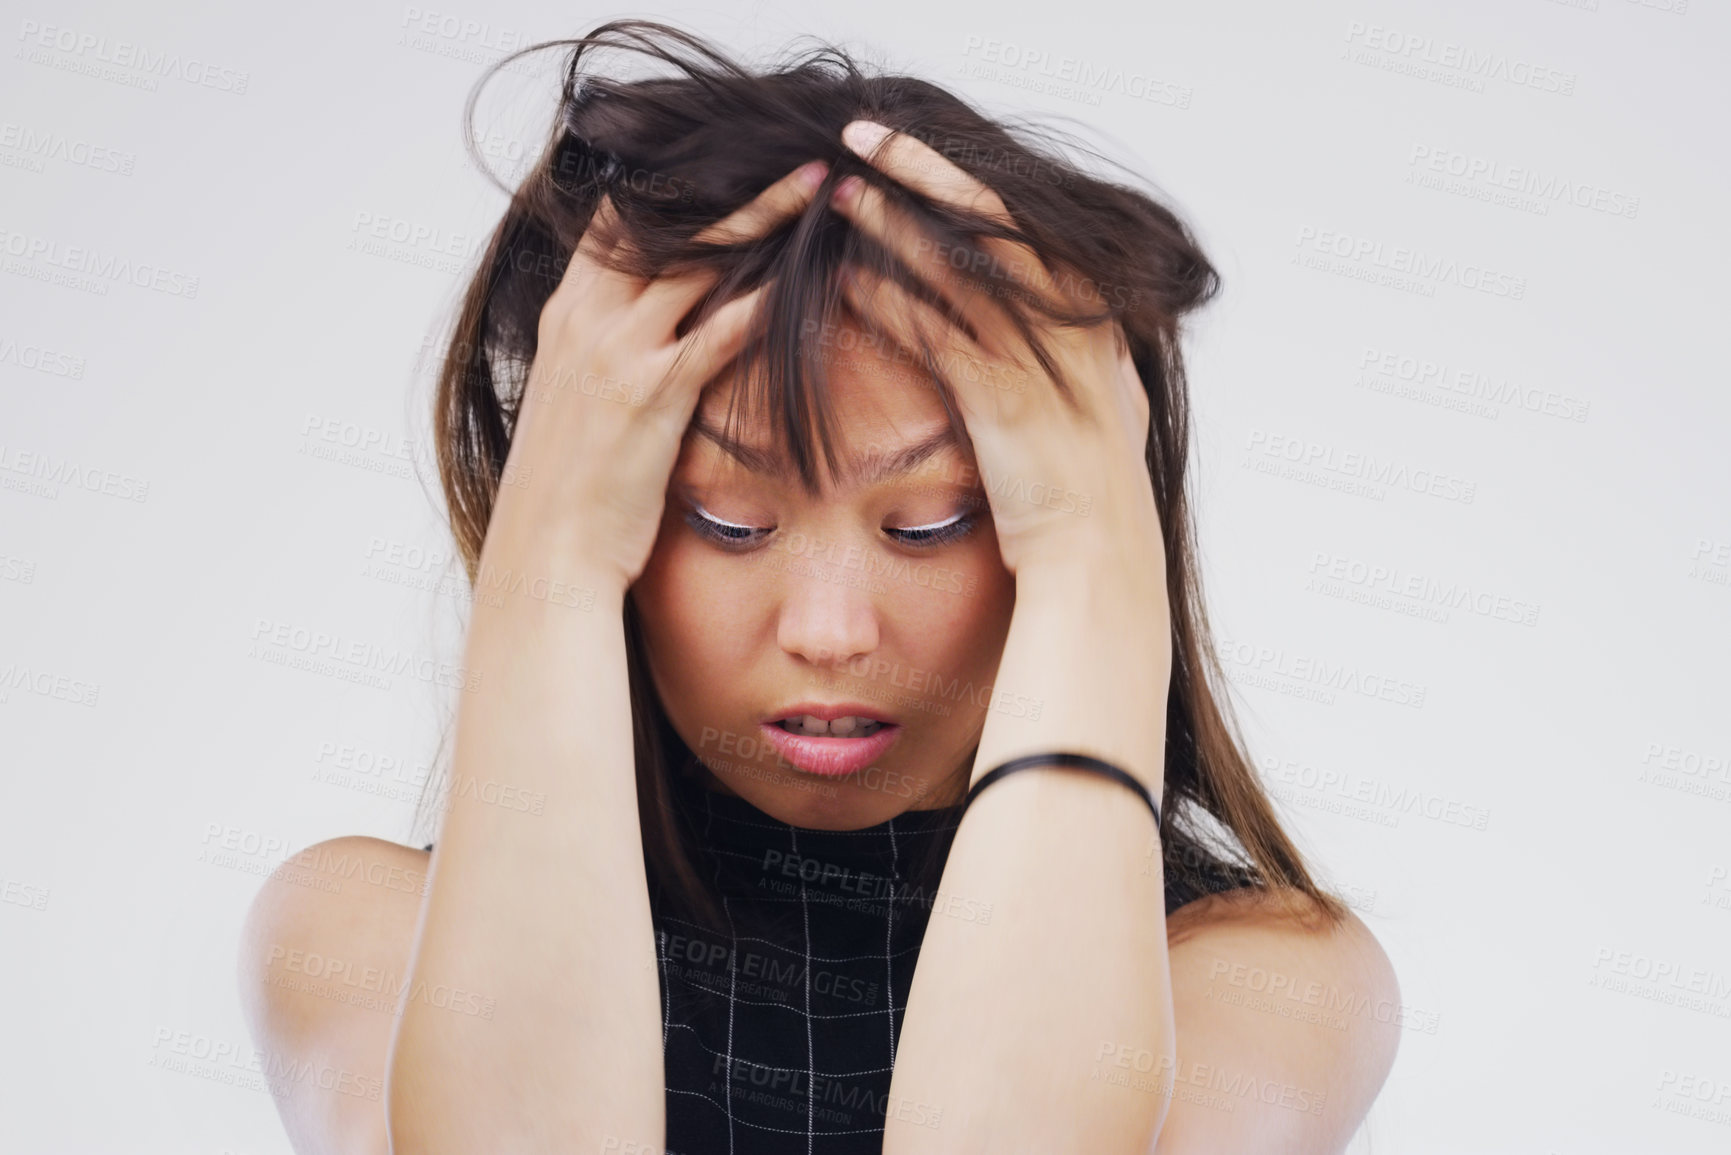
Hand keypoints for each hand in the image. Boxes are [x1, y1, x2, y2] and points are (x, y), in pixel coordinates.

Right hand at [491, 162, 828, 590]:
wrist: (543, 556)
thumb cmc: (566, 495)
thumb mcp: (573, 407)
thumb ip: (606, 360)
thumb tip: (649, 347)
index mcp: (566, 317)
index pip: (617, 222)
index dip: (674, 190)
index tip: (731, 169)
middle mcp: (586, 320)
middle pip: (663, 222)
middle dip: (731, 185)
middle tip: (796, 162)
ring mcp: (617, 353)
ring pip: (698, 260)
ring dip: (766, 219)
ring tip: (822, 192)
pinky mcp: (651, 393)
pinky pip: (718, 331)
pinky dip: (766, 303)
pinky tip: (809, 282)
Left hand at [828, 121, 1165, 590]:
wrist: (1098, 554)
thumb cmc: (1092, 492)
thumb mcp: (1106, 412)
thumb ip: (1089, 365)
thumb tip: (1082, 344)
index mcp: (1093, 319)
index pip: (1027, 225)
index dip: (967, 183)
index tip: (921, 155)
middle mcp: (1068, 325)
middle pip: (989, 219)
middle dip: (923, 171)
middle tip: (864, 140)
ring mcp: (1035, 357)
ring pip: (954, 264)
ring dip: (892, 222)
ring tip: (841, 193)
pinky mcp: (999, 396)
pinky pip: (934, 331)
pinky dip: (888, 302)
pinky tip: (847, 282)